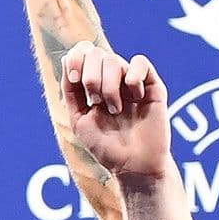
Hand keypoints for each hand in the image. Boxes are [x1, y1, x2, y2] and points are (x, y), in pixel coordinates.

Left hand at [59, 42, 170, 182]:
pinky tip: (135, 96)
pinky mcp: (152, 86)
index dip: (76, 59)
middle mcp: (112, 80)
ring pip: (114, 59)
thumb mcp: (79, 120)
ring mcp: (131, 82)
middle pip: (96, 54)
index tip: (75, 79)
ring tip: (115, 109)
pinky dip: (133, 75)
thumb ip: (71, 91)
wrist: (134, 165)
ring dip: (109, 86)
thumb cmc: (106, 148)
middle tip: (96, 101)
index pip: (82, 54)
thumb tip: (66, 59)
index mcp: (93, 86)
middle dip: (91, 77)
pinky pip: (140, 62)